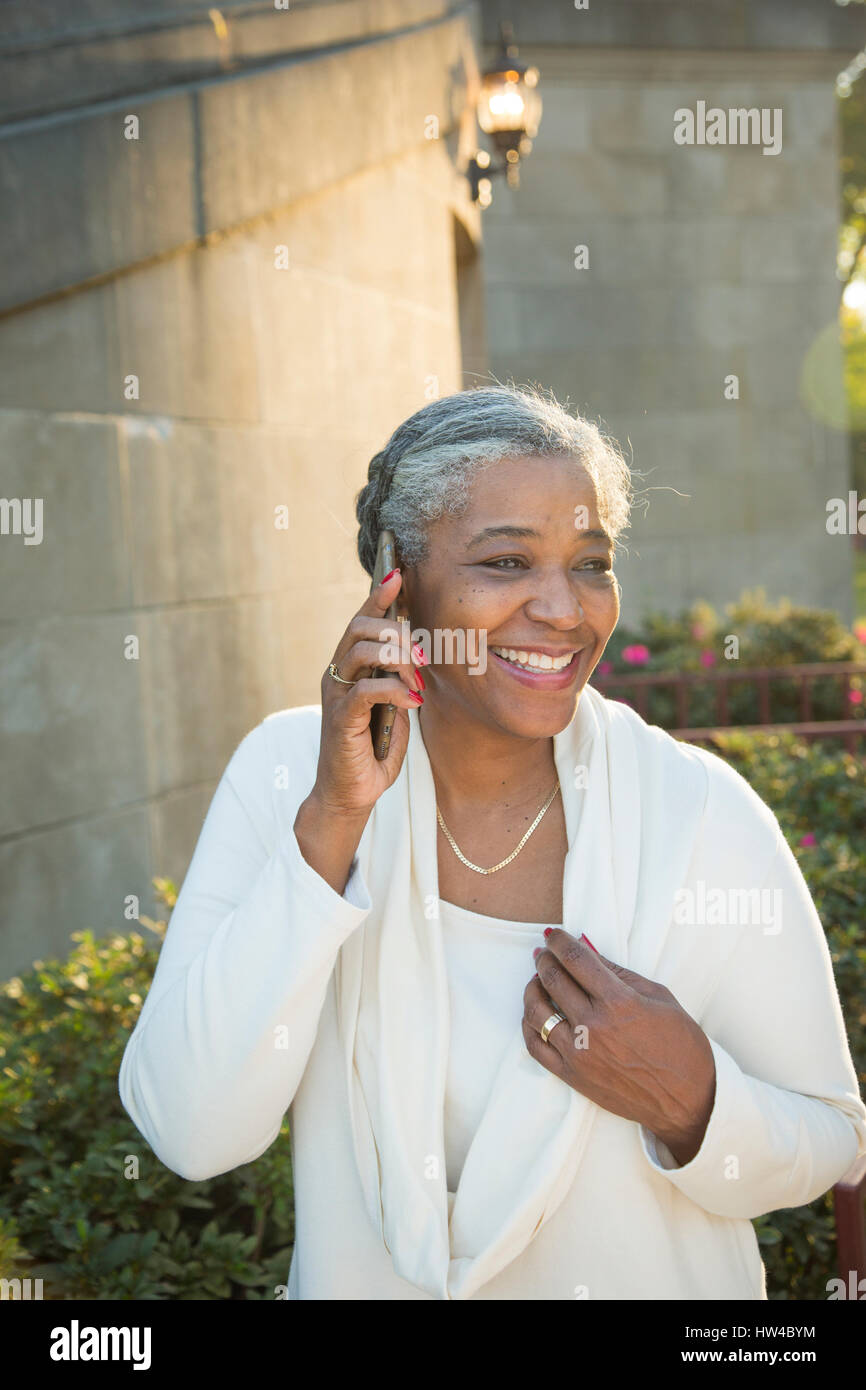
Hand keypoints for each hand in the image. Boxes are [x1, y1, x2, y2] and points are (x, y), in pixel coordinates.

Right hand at [311, 569, 425, 817]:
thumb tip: (421, 651)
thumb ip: (401, 677)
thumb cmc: (373, 749)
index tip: (397, 573)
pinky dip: (394, 690)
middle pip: (360, 628)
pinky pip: (366, 689)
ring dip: (398, 659)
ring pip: (362, 651)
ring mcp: (336, 696)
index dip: (378, 596)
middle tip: (422, 656)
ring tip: (417, 681)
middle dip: (397, 632)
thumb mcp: (395, 705)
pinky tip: (413, 702)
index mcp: (349, 668)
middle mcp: (337, 675)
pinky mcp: (340, 719)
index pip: (360, 620)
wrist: (350, 793)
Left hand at [522, 930, 716, 1165]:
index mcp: (619, 1002)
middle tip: (544, 952)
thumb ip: (621, 973)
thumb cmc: (681, 1047)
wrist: (686, 1101)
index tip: (554, 934)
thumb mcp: (660, 997)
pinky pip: (535, 1046)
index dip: (560, 941)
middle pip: (553, 979)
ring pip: (537, 1011)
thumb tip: (590, 951)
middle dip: (545, 959)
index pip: (576, 959)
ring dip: (532, 988)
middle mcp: (593, 1025)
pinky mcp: (572, 1076)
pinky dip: (529, 1025)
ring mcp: (579, 1052)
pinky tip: (534, 1014)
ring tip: (537, 980)